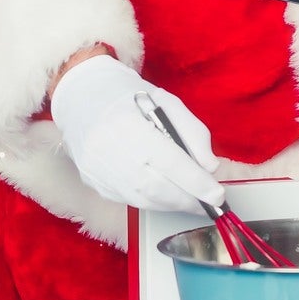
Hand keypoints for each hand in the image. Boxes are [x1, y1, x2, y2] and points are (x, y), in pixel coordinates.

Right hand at [48, 54, 225, 215]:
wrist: (81, 95)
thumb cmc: (126, 95)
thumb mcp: (166, 101)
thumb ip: (192, 132)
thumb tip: (209, 166)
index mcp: (128, 124)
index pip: (169, 161)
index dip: (196, 182)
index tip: (217, 194)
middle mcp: (109, 150)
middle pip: (157, 188)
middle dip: (188, 199)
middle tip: (210, 201)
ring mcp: (98, 170)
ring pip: (143, 200)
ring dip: (172, 203)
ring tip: (192, 199)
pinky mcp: (93, 182)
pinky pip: (129, 200)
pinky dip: (153, 201)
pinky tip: (166, 194)